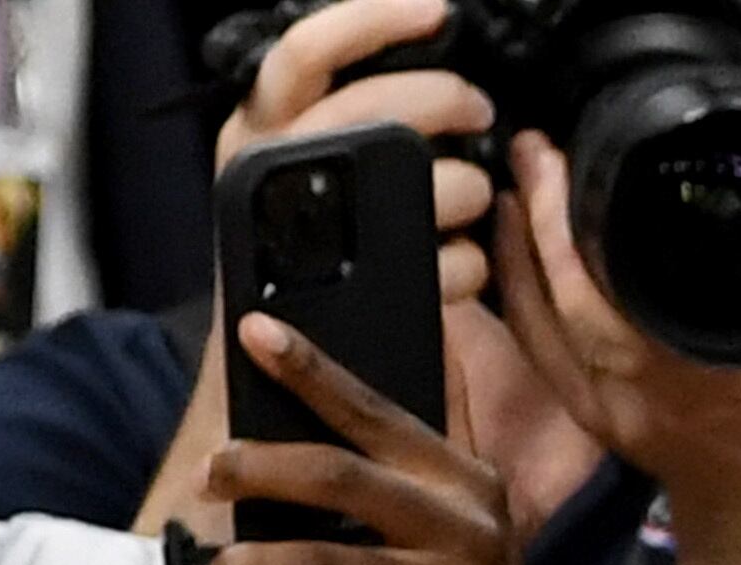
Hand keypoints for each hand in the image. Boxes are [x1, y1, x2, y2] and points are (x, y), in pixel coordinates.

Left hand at [198, 316, 583, 564]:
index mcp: (467, 483)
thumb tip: (334, 397)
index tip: (254, 332)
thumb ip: (410, 472)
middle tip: (205, 477)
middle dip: (256, 468)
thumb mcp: (459, 536)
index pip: (376, 413)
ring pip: (319, 562)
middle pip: (338, 476)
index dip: (312, 370)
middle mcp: (468, 529)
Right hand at [216, 0, 498, 311]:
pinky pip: (435, 264)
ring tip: (471, 196)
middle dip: (444, 99)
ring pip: (413, 180)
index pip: (308, 52)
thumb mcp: (302, 159)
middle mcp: (269, 165)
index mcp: (261, 123)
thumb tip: (424, 64)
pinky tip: (465, 263)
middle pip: (374, 108)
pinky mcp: (346, 298)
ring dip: (464, 186)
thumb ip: (346, 113)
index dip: (372, 21)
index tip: (436, 12)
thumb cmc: (299, 241)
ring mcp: (308, 231)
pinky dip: (465, 263)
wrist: (265, 354)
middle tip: (479, 108)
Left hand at [487, 131, 740, 506]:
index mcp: (683, 375)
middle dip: (536, 221)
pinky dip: (517, 294)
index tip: (562, 159)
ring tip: (513, 184)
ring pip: (535, 327)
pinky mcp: (587, 411)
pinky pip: (536, 349)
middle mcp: (632, 394)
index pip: (600, 298)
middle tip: (533, 149)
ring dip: (515, 254)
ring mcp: (602, 407)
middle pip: (557, 304)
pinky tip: (512, 243)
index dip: (568, 228)